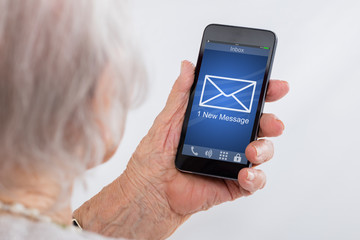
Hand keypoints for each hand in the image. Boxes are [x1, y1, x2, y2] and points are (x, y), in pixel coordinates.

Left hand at [73, 61, 288, 239]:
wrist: (149, 190)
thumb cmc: (155, 156)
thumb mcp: (168, 119)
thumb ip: (180, 93)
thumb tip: (187, 65)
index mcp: (216, 121)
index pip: (245, 104)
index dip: (264, 94)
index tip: (276, 86)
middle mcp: (228, 140)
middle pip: (260, 126)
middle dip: (271, 122)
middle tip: (272, 122)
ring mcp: (232, 161)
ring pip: (262, 152)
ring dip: (264, 149)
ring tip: (252, 150)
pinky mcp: (232, 184)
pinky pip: (254, 181)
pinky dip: (256, 177)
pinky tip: (246, 173)